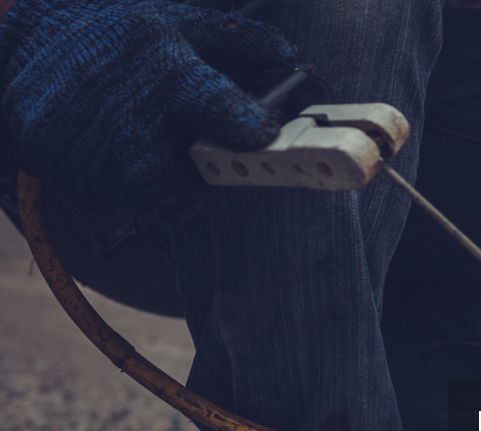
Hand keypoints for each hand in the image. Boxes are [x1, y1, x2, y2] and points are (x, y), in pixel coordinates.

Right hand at [0, 0, 297, 214]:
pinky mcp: (55, 159)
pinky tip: (125, 165)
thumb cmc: (123, 37)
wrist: (31, 41)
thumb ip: (240, 44)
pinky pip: (109, 200)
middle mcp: (119, 102)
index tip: (261, 137)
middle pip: (164, 175)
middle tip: (201, 177)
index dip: (242, 124)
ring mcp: (80, 136)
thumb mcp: (181, 23)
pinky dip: (128, 195)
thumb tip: (292, 61)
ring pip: (139, 198)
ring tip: (162, 166)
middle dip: (191, 187)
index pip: (210, 100)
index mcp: (160, 62)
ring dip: (163, 196)